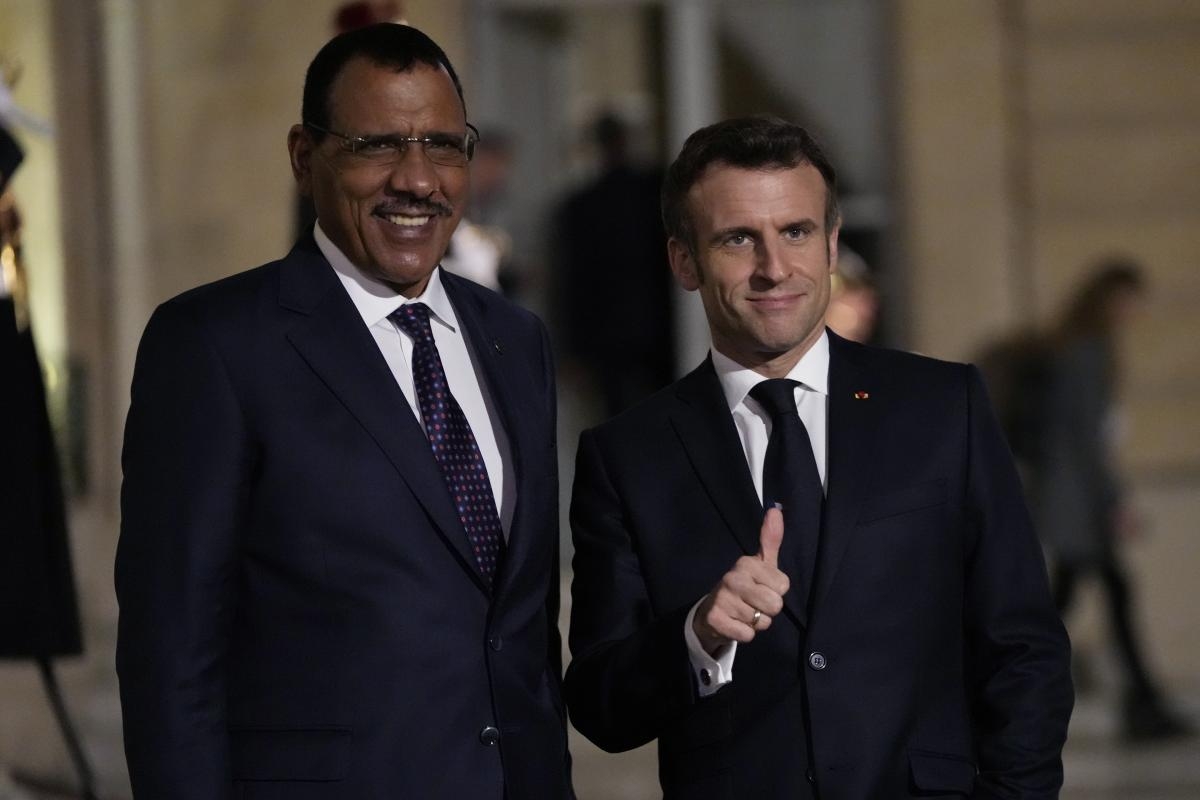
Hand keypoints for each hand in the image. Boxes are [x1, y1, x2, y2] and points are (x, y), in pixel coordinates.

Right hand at [692, 506, 790, 654]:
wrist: (712, 611)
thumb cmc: (744, 586)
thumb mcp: (759, 563)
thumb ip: (770, 539)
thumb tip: (776, 510)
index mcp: (746, 563)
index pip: (783, 585)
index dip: (776, 591)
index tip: (762, 587)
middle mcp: (732, 578)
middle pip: (775, 605)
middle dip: (768, 611)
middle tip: (754, 604)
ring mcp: (723, 599)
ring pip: (762, 622)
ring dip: (756, 623)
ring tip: (743, 614)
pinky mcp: (716, 619)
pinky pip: (748, 635)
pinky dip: (744, 634)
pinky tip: (735, 624)